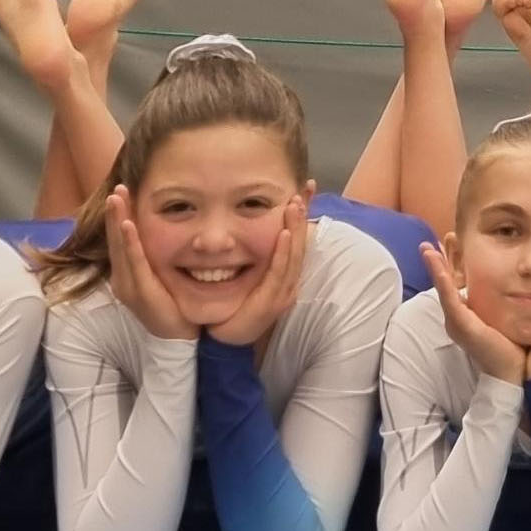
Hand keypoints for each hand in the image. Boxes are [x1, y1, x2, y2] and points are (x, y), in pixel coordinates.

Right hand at [106, 186, 196, 339]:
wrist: (177, 339)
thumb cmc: (172, 307)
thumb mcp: (162, 278)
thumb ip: (156, 260)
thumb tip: (163, 236)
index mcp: (127, 274)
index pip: (120, 240)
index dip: (118, 217)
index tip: (120, 193)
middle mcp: (122, 278)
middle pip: (115, 239)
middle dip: (115, 212)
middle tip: (117, 187)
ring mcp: (128, 286)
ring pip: (121, 247)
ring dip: (118, 220)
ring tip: (117, 197)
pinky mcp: (139, 292)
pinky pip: (135, 263)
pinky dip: (130, 243)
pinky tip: (127, 225)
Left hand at [209, 189, 312, 345]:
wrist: (225, 340)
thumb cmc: (234, 306)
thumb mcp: (246, 276)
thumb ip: (249, 256)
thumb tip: (243, 231)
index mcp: (284, 276)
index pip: (297, 241)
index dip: (302, 216)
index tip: (305, 189)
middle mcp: (288, 282)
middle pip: (301, 244)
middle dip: (302, 216)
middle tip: (304, 189)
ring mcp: (283, 292)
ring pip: (294, 255)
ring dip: (296, 228)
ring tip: (295, 205)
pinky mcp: (272, 301)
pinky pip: (280, 272)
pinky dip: (284, 252)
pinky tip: (284, 234)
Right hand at [420, 241, 525, 383]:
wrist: (510, 373)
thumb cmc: (509, 347)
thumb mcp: (500, 318)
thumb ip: (497, 304)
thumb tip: (509, 286)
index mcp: (462, 316)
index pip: (452, 286)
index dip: (447, 266)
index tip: (446, 245)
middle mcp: (455, 319)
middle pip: (444, 285)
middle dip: (438, 262)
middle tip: (428, 243)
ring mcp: (456, 322)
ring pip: (443, 289)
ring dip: (435, 268)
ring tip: (427, 249)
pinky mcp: (462, 325)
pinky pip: (450, 299)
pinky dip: (442, 281)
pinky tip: (436, 266)